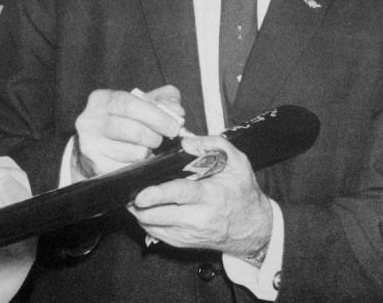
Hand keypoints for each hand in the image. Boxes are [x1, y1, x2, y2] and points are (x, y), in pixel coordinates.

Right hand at [73, 85, 183, 179]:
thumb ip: (163, 100)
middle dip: (155, 136)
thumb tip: (177, 111)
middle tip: (163, 139)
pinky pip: (130, 168)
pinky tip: (139, 159)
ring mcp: (90, 144)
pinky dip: (140, 165)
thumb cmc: (124, 119)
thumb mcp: (141, 102)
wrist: (96, 143)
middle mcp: (90, 120)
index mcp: (102, 99)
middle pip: (132, 130)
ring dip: (148, 152)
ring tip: (148, 148)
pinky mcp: (96, 165)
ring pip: (133, 152)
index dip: (156, 116)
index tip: (174, 126)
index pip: (130, 104)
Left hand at [128, 133, 271, 258]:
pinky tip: (148, 208)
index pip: (180, 195)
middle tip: (130, 191)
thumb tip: (185, 141)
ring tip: (137, 197)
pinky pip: (155, 233)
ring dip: (140, 212)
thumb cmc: (242, 193)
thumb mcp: (237, 162)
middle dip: (139, 206)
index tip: (140, 195)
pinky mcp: (182, 243)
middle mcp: (197, 218)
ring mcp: (189, 234)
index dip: (157, 195)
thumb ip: (213, 144)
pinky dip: (147, 221)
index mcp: (210, 196)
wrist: (253, 228)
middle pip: (158, 215)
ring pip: (152, 226)